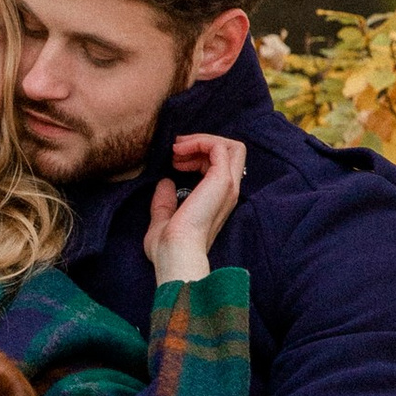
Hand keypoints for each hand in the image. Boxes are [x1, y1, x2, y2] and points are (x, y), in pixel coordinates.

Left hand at [146, 132, 245, 284]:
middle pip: (232, 152)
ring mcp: (228, 185)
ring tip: (177, 149)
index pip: (222, 166)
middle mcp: (229, 192)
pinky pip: (218, 147)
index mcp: (219, 202)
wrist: (175, 254)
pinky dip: (199, 142)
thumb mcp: (163, 220)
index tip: (175, 161)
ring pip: (229, 146)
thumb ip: (165, 203)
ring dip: (201, 141)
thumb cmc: (168, 247)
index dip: (199, 156)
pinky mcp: (221, 180)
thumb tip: (165, 184)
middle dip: (203, 143)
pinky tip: (179, 152)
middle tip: (177, 149)